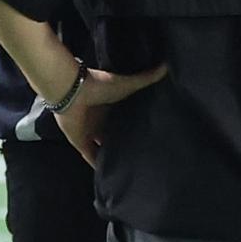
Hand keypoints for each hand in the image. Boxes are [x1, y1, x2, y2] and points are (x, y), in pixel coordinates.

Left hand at [55, 63, 169, 167]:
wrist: (72, 90)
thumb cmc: (99, 85)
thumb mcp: (128, 84)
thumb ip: (146, 78)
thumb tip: (167, 66)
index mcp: (110, 107)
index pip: (123, 120)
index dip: (133, 127)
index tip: (148, 136)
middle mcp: (100, 121)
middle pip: (113, 135)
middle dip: (123, 143)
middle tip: (141, 155)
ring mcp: (89, 132)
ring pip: (101, 147)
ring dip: (110, 155)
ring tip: (127, 168)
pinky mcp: (79, 142)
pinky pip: (89, 156)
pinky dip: (97, 164)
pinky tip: (108, 174)